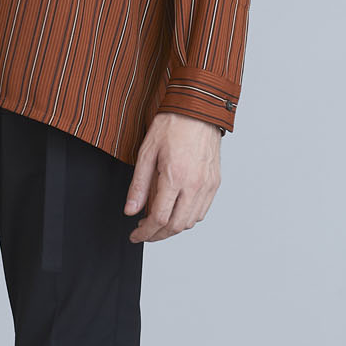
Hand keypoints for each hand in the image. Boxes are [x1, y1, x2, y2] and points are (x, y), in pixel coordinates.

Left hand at [123, 111, 222, 241]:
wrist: (198, 110)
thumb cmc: (172, 126)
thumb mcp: (146, 153)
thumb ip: (138, 186)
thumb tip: (130, 210)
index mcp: (175, 177)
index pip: (159, 218)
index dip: (145, 232)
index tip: (135, 235)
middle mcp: (195, 185)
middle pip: (176, 226)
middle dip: (157, 235)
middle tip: (144, 233)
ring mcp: (207, 185)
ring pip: (190, 222)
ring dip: (172, 228)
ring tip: (157, 222)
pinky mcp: (215, 182)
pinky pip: (202, 211)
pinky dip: (188, 218)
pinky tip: (175, 211)